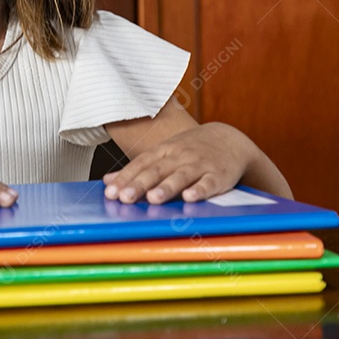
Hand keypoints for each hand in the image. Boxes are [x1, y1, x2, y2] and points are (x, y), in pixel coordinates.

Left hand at [102, 122, 252, 204]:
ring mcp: (199, 164)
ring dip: (166, 187)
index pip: (140, 163)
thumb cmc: (191, 149)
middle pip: (156, 170)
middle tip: (124, 198)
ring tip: (153, 199)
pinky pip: (208, 183)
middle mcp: (179, 155)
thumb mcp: (164, 153)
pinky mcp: (219, 175)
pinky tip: (190, 198)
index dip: (125, 178)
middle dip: (139, 184)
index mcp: (163, 150)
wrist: (230, 139)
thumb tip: (108, 180)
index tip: (110, 193)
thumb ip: (138, 167)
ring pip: (181, 176)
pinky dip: (200, 190)